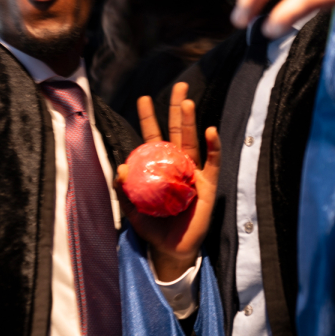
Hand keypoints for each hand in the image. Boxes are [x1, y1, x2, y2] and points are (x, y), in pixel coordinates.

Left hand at [117, 82, 220, 281]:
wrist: (171, 250)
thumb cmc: (153, 228)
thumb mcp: (133, 209)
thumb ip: (125, 190)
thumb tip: (121, 168)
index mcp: (159, 166)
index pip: (154, 136)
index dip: (149, 118)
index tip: (143, 98)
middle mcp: (178, 164)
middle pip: (178, 130)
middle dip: (177, 108)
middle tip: (179, 86)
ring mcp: (195, 172)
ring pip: (193, 141)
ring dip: (191, 121)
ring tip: (187, 102)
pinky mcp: (208, 184)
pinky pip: (213, 162)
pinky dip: (213, 146)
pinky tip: (210, 131)